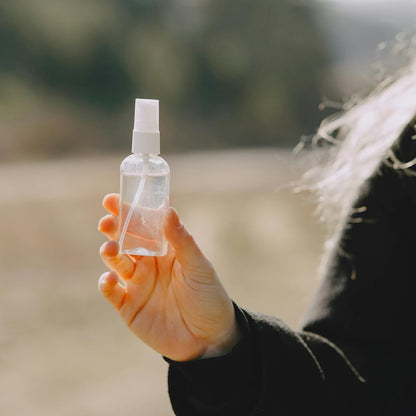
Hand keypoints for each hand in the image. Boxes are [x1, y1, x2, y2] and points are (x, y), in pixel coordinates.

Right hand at [98, 194, 240, 361]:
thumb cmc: (208, 297)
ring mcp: (137, 284)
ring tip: (110, 247)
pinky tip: (111, 278)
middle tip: (107, 221)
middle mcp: (148, 263)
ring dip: (109, 252)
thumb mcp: (198, 267)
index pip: (143, 225)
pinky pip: (112, 292)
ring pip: (116, 262)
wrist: (209, 338)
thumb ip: (182, 241)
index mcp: (165, 250)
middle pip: (125, 240)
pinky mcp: (129, 307)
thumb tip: (167, 210)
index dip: (129, 211)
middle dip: (114, 228)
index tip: (114, 199)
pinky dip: (107, 283)